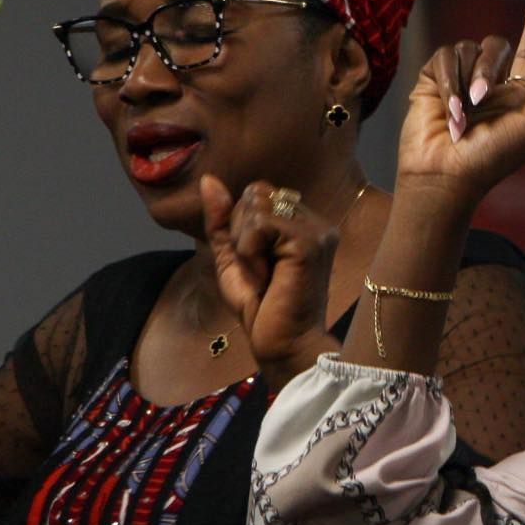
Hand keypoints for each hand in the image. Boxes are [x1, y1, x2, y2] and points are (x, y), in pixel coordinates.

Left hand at [201, 175, 340, 379]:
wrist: (281, 344)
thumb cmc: (261, 307)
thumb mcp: (232, 256)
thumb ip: (222, 218)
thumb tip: (208, 180)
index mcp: (302, 222)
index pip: (257, 192)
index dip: (242, 225)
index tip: (256, 262)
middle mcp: (315, 221)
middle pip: (255, 193)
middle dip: (241, 231)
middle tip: (259, 269)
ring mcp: (316, 229)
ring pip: (256, 204)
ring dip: (245, 243)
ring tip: (264, 273)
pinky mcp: (310, 242)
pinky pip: (261, 222)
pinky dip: (250, 249)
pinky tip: (266, 274)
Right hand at [395, 0, 524, 211]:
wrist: (447, 174)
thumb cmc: (493, 158)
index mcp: (518, 92)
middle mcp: (490, 82)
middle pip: (497, 45)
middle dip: (490, 66)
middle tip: (482, 99)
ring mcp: (461, 78)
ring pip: (469, 48)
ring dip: (469, 81)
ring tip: (462, 115)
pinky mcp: (433, 78)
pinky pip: (445, 57)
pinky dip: (449, 83)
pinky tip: (448, 110)